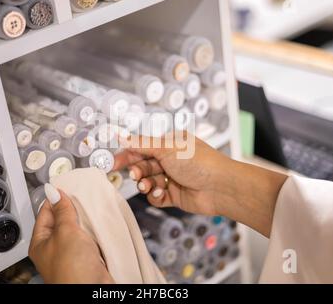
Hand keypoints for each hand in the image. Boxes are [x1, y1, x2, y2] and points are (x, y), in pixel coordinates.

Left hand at [29, 189, 113, 283]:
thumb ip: (62, 211)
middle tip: (82, 195)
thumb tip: (53, 192)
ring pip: (78, 230)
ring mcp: (72, 254)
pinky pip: (90, 240)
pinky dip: (96, 231)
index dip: (55, 199)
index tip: (66, 186)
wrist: (91, 291)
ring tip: (93, 207)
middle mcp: (54, 249)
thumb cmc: (71, 269)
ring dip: (86, 220)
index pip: (45, 213)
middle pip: (62, 221)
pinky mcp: (87, 259)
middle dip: (73, 209)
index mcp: (40, 243)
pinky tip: (101, 224)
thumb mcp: (65, 231)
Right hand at [114, 133, 287, 236]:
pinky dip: (155, 195)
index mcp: (170, 144)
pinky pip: (156, 196)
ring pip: (148, 181)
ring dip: (146, 183)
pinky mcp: (174, 195)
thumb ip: (141, 144)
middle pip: (143, 165)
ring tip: (148, 185)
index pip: (142, 148)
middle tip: (135, 175)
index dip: (127, 155)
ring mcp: (172, 178)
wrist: (220, 186)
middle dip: (137, 170)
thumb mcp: (167, 148)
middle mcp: (171, 160)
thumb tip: (121, 136)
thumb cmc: (199, 161)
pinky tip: (161, 192)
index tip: (112, 162)